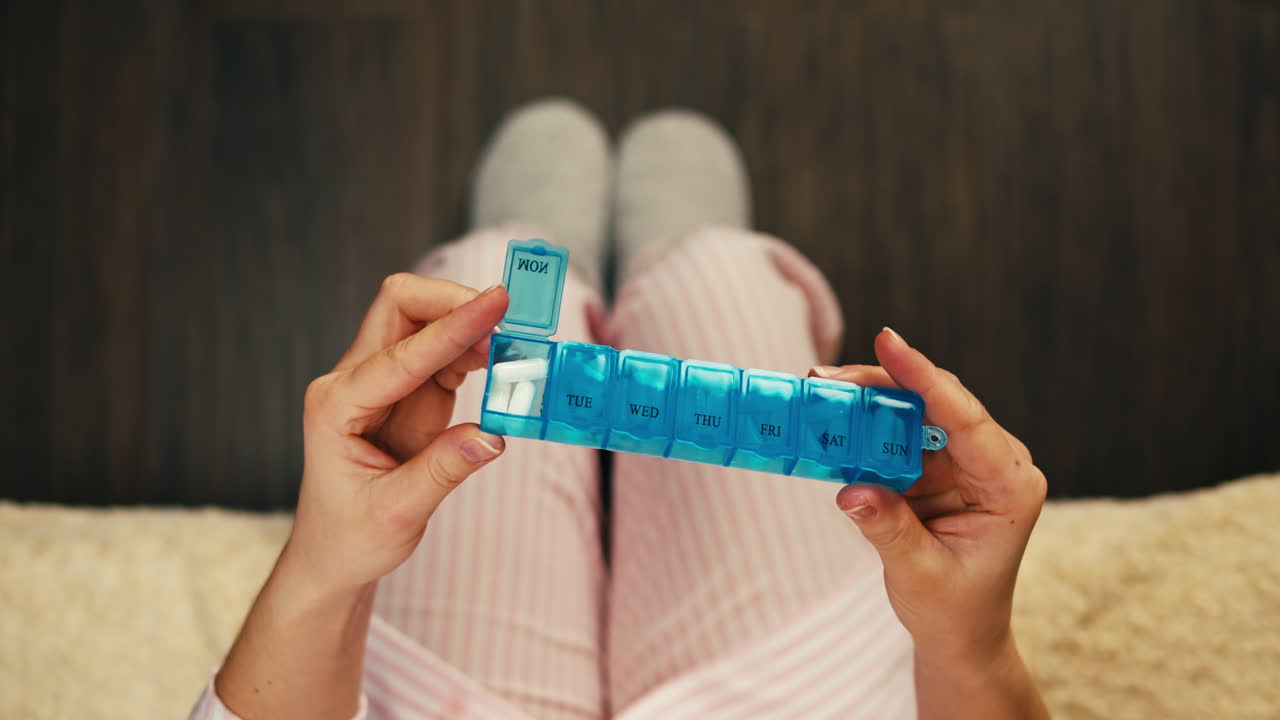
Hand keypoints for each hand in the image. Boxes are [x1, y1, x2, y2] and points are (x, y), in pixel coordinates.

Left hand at [284, 274, 510, 591]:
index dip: (452, 328)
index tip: (495, 302)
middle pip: (400, 307)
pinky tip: (502, 362)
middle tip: (504, 314)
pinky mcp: (411, 390)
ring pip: (423, 320)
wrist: (335, 553)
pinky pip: (444, 352)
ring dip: (468, 323)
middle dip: (450, 300)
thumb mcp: (396, 513)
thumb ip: (443, 470)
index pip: (401, 354)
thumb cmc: (351, 536)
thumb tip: (493, 435)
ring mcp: (383, 382)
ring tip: (514, 344)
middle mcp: (353, 382)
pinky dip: (475, 349)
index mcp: (337, 406)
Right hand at [811, 328, 1046, 665]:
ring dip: (867, 400)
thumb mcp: (920, 574)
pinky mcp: (936, 468)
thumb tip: (852, 491)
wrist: (960, 635)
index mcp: (1009, 485)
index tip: (890, 342)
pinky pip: (897, 434)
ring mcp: (963, 462)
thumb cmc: (954, 611)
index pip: (966, 419)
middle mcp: (992, 464)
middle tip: (825, 377)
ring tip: (819, 391)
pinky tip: (831, 417)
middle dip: (882, 383)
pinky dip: (864, 425)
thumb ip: (889, 529)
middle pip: (936, 402)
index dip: (925, 377)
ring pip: (913, 411)